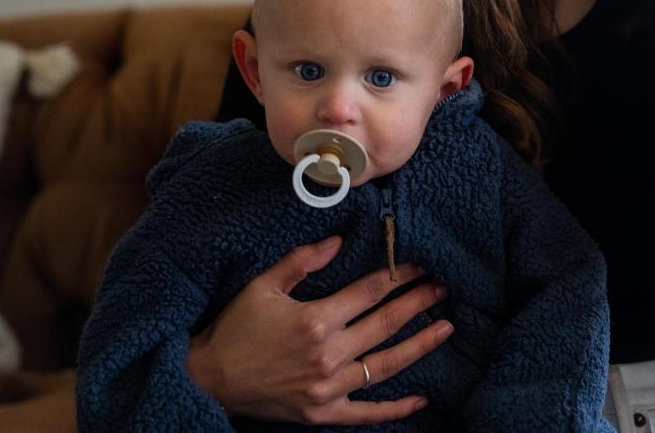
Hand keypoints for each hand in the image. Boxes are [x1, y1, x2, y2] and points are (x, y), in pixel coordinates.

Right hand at [186, 235, 452, 424]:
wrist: (209, 378)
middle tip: (443, 288)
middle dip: (418, 303)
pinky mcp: (323, 413)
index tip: (421, 264)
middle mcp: (328, 355)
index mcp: (315, 320)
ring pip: (385, 366)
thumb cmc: (234, 328)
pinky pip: (367, 413)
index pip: (369, 292)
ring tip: (445, 328)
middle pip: (385, 324)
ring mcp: (328, 388)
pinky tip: (421, 399)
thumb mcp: (262, 286)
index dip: (398, 275)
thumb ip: (301, 261)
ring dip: (419, 346)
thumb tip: (337, 241)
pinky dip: (396, 409)